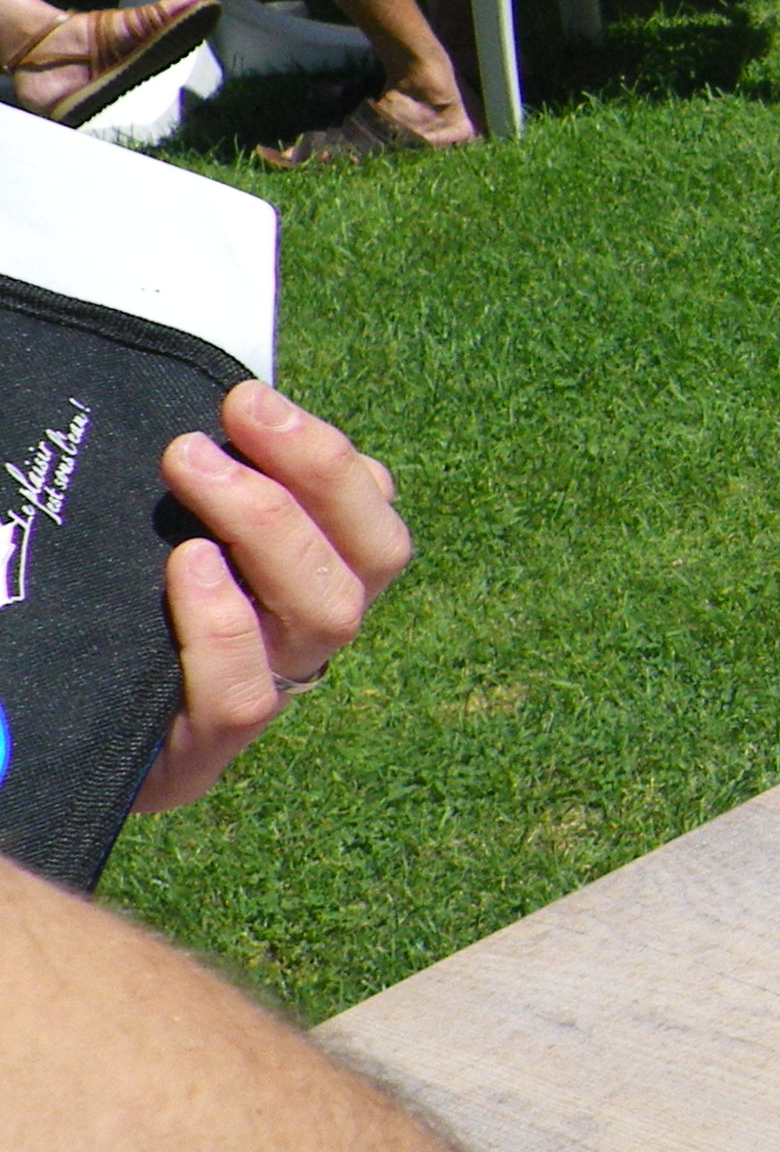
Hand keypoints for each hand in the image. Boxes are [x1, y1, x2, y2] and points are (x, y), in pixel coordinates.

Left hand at [136, 382, 410, 811]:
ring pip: (328, 615)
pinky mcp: (201, 752)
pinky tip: (187, 567)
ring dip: (271, 525)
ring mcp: (265, 695)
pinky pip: (245, 694)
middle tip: (235, 414)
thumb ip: (214, 482)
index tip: (249, 399)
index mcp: (313, 579)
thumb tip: (219, 403)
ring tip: (191, 467)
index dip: (330, 459)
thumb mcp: (166, 533)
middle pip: (374, 560)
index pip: (371, 520)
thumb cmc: (100, 609)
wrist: (32, 732)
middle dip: (315, 472)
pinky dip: (226, 621)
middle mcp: (305, 637)